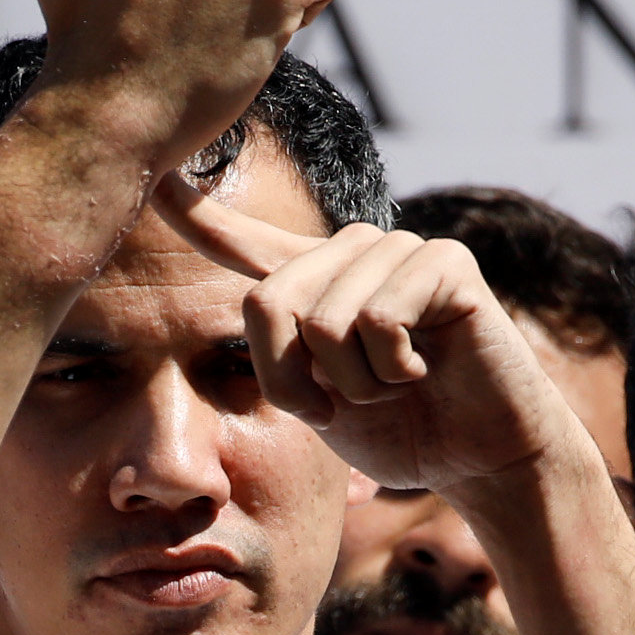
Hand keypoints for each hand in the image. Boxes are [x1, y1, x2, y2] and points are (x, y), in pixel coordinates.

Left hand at [154, 176, 580, 498]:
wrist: (481, 456)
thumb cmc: (402, 428)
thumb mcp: (318, 399)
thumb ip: (281, 355)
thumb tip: (261, 304)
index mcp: (314, 281)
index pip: (241, 241)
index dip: (195, 213)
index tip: (154, 179)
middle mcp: (351, 252)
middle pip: (269, 302)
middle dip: (297, 380)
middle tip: (343, 405)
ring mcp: (399, 250)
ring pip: (325, 321)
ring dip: (357, 383)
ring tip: (396, 385)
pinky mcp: (444, 262)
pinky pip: (377, 320)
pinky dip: (394, 369)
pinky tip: (426, 370)